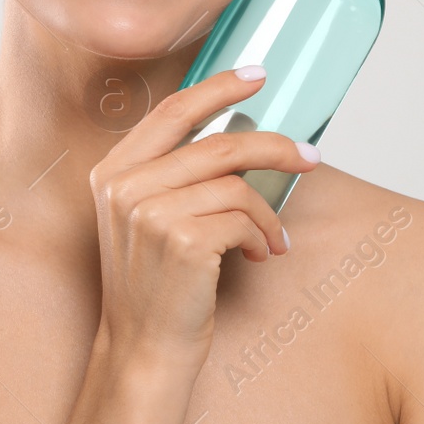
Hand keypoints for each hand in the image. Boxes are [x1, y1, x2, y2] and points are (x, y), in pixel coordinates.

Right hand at [88, 65, 319, 363]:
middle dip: (274, 148)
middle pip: (218, 144)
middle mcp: (125, 186)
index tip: (257, 76)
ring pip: (236, 185)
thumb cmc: (155, 284)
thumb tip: (241, 139)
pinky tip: (256, 255)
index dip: (218, 88)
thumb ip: (173, 175)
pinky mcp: (180, 241)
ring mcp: (149, 212)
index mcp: (113, 171)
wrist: (143, 347)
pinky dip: (262, 235)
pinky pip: (243, 218)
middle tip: (309, 158)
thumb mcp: (146, 218)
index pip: (171, 112)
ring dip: (268, 214)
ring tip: (273, 239)